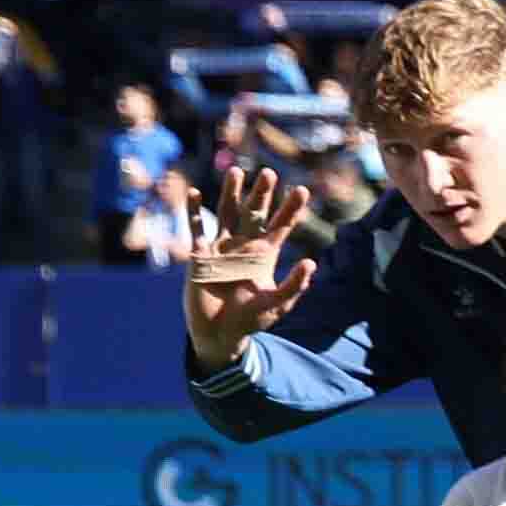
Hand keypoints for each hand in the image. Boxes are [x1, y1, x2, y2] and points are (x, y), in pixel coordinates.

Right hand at [183, 158, 318, 366]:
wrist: (220, 334)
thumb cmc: (250, 320)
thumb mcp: (277, 304)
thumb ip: (293, 285)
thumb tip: (311, 263)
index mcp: (265, 254)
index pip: (281, 226)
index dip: (291, 209)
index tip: (303, 190)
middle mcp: (245, 246)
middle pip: (255, 213)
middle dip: (262, 194)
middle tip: (270, 173)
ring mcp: (221, 248)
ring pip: (227, 213)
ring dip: (230, 193)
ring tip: (236, 171)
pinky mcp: (200, 256)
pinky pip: (197, 229)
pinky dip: (194, 212)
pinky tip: (194, 192)